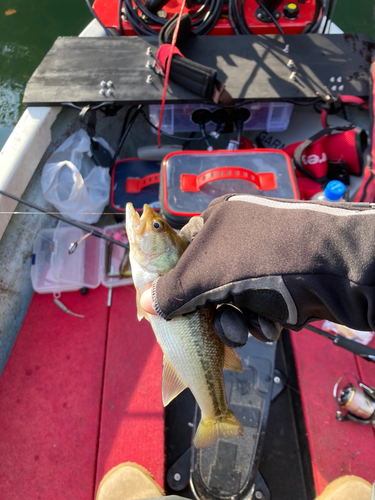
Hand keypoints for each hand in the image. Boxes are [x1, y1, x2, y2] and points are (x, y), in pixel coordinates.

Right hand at [142, 194, 374, 345]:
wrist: (339, 267)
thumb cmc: (265, 258)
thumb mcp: (206, 273)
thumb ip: (171, 290)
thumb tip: (145, 303)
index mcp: (217, 221)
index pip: (181, 253)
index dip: (172, 283)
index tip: (166, 309)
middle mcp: (241, 239)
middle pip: (206, 285)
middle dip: (210, 313)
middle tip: (211, 326)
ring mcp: (266, 262)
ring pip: (233, 304)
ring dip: (238, 323)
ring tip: (251, 325)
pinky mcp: (287, 285)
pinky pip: (260, 311)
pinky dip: (263, 321)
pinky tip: (274, 321)